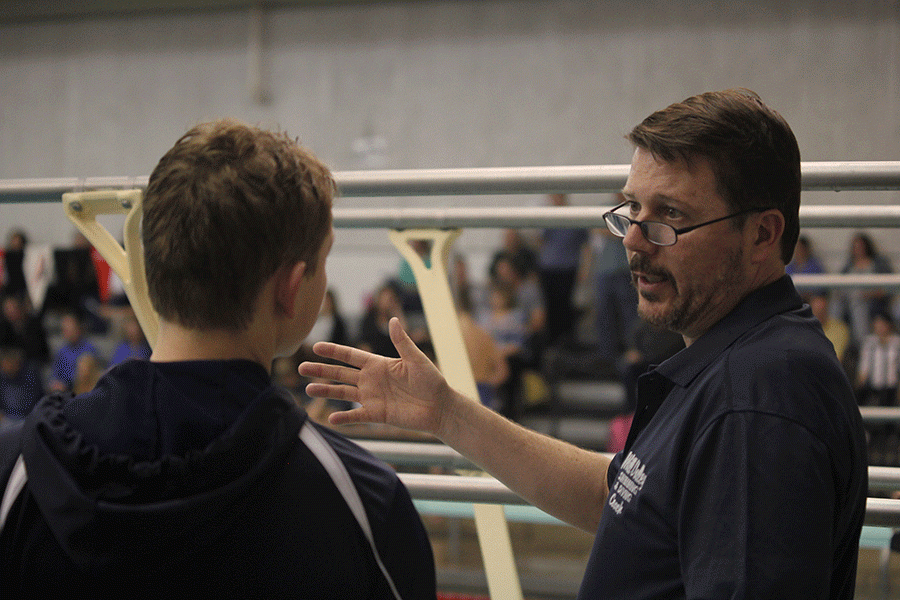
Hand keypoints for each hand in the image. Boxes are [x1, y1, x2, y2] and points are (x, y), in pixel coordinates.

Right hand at [299, 317, 453, 435]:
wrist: (440, 406)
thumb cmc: (431, 380)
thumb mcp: (416, 359)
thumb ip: (402, 342)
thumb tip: (393, 320)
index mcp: (378, 364)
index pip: (350, 356)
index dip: (333, 352)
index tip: (315, 347)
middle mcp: (371, 380)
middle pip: (341, 374)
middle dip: (321, 370)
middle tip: (301, 368)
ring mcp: (372, 398)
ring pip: (343, 393)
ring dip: (326, 391)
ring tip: (309, 389)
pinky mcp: (377, 414)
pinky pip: (357, 415)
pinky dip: (344, 417)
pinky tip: (330, 417)